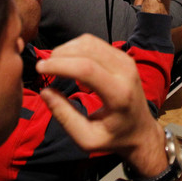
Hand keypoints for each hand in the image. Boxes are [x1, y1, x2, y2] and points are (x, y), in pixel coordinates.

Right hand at [37, 35, 169, 172]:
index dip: (60, 65)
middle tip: (43, 67)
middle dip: (60, 54)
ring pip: (90, 42)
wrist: (141, 131)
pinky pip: (95, 43)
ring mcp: (126, 60)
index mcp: (119, 95)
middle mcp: (125, 72)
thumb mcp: (87, 138)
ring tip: (54, 65)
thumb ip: (65, 116)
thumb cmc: (113, 137)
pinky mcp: (122, 56)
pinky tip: (68, 62)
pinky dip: (76, 48)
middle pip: (87, 50)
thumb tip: (45, 92)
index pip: (87, 69)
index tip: (40, 68)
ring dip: (67, 49)